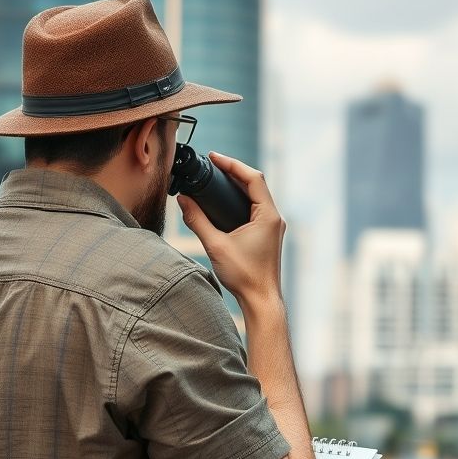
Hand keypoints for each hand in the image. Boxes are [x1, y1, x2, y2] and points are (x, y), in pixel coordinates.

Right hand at [177, 152, 284, 307]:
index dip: (233, 164)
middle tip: (213, 164)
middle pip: (256, 183)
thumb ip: (197, 220)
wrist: (260, 300)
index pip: (253, 178)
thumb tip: (183, 201)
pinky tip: (226, 200)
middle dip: (234, 171)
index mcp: (268, 215)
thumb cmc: (244, 276)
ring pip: (257, 195)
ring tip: (218, 177)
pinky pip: (256, 207)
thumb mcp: (215, 246)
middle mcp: (274, 218)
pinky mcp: (267, 234)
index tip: (214, 158)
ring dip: (239, 184)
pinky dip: (241, 199)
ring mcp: (272, 226)